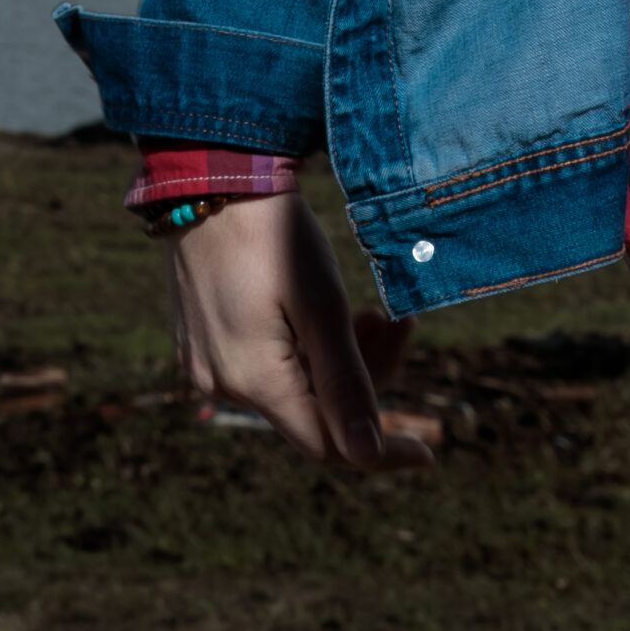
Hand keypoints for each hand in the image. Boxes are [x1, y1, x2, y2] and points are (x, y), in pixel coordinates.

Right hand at [164, 192, 432, 470]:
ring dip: (341, 356)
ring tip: (374, 311)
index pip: (327, 446)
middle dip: (368, 375)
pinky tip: (331, 312)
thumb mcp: (321, 302)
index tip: (428, 453)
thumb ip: (344, 382)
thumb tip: (366, 456)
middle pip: (314, 410)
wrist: (207, 174)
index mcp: (252, 380)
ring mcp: (206, 363)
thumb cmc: (271, 232)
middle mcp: (222, 384)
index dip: (381, 452)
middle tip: (400, 320)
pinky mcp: (201, 339)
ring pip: (293, 385)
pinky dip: (306, 347)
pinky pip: (266, 364)